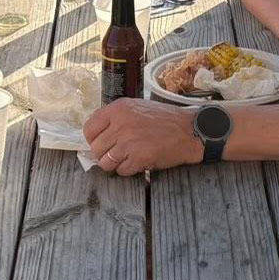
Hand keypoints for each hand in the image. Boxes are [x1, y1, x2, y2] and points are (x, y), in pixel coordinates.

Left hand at [84, 99, 200, 176]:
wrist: (189, 130)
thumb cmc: (164, 119)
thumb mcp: (136, 108)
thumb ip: (115, 118)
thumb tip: (96, 137)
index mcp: (118, 109)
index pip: (89, 129)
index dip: (94, 140)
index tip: (102, 143)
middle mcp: (120, 124)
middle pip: (96, 149)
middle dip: (105, 154)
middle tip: (118, 153)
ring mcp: (128, 142)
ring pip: (105, 163)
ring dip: (115, 164)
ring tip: (128, 158)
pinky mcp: (138, 158)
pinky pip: (121, 171)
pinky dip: (129, 170)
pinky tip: (139, 161)